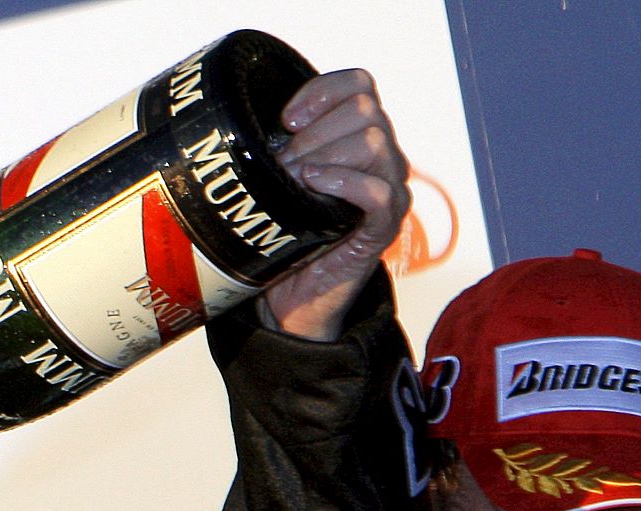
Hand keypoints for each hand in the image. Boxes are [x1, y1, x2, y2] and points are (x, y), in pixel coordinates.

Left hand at [264, 68, 409, 340]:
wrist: (295, 295)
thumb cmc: (287, 231)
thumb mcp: (280, 177)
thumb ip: (283, 144)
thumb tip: (251, 120)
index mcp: (360, 136)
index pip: (359, 84)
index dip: (321, 91)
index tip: (286, 120)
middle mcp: (383, 157)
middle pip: (363, 109)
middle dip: (313, 134)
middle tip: (284, 166)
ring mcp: (389, 190)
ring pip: (372, 141)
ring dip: (321, 157)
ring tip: (294, 184)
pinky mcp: (385, 227)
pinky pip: (378, 191)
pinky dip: (343, 182)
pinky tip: (314, 187)